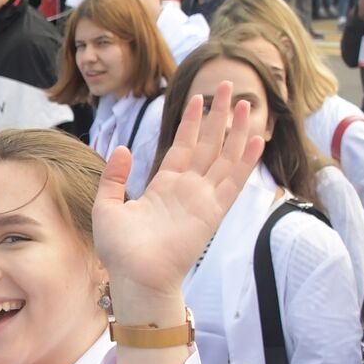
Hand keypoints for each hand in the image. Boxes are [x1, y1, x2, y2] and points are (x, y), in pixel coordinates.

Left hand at [94, 82, 263, 320]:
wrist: (135, 277)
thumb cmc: (120, 250)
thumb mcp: (107, 206)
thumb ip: (114, 177)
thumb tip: (122, 148)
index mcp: (163, 186)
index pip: (182, 146)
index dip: (191, 123)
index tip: (198, 98)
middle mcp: (187, 189)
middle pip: (209, 144)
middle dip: (219, 115)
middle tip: (229, 86)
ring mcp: (202, 198)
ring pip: (225, 156)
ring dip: (236, 130)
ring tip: (247, 102)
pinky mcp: (213, 211)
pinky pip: (233, 181)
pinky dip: (246, 160)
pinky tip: (257, 138)